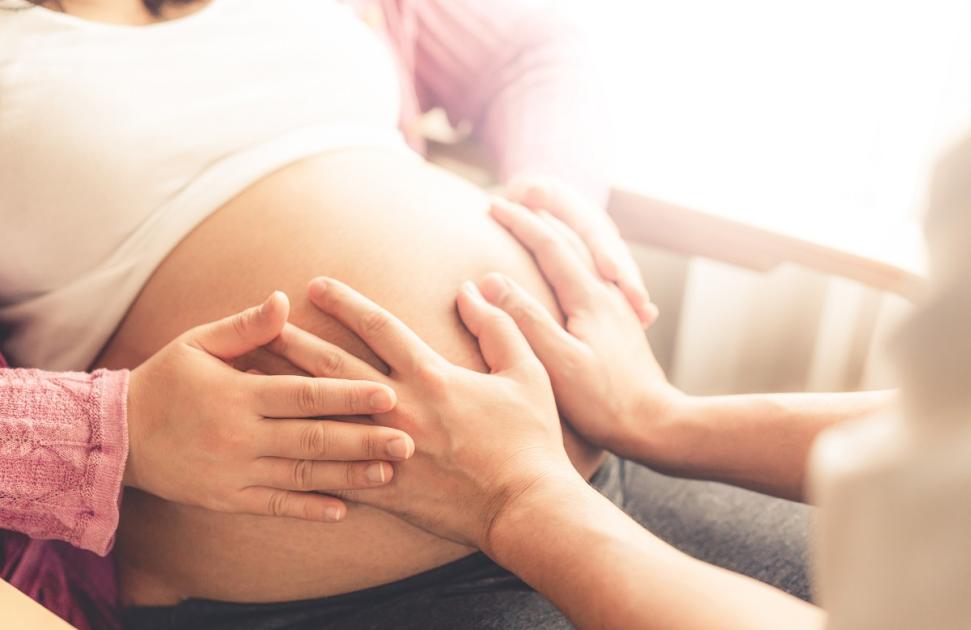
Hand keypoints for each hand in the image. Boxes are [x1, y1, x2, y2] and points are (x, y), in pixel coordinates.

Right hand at [125, 291, 414, 522]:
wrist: (118, 436)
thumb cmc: (167, 380)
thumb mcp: (198, 343)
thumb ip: (246, 327)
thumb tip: (282, 298)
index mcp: (239, 394)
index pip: (305, 394)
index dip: (349, 394)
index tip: (389, 394)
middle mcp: (240, 436)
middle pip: (313, 439)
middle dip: (363, 440)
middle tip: (409, 441)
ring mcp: (235, 472)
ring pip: (302, 477)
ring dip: (348, 477)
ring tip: (388, 474)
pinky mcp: (228, 499)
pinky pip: (275, 506)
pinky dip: (309, 509)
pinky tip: (343, 510)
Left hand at [269, 277, 577, 549]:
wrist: (524, 508)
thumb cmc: (529, 440)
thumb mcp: (526, 373)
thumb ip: (498, 327)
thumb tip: (472, 290)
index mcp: (431, 376)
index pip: (379, 327)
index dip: (345, 303)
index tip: (315, 285)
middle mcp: (399, 408)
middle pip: (334, 366)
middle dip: (295, 339)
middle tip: (262, 320)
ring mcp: (386, 449)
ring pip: (322, 415)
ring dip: (285, 391)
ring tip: (252, 375)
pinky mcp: (383, 488)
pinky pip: (332, 470)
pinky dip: (301, 457)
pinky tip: (273, 448)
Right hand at [483, 199, 686, 459]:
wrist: (656, 425)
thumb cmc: (604, 402)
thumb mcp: (557, 362)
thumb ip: (524, 318)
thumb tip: (489, 279)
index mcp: (589, 296)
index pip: (548, 244)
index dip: (518, 222)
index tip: (491, 205)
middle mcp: (606, 291)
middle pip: (571, 238)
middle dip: (538, 216)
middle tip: (509, 202)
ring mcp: (616, 305)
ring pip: (586, 252)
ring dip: (559, 231)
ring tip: (537, 221)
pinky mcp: (620, 322)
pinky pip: (594, 271)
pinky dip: (575, 255)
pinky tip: (572, 268)